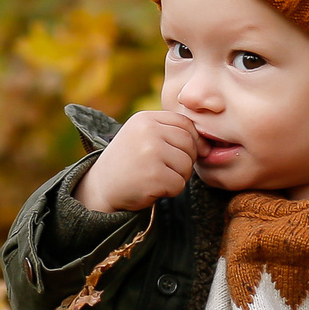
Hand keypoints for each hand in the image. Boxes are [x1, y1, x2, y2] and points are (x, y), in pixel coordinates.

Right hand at [74, 110, 200, 211]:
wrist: (101, 187)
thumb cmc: (129, 162)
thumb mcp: (143, 137)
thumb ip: (170, 133)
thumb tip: (207, 146)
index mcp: (146, 119)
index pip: (185, 124)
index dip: (191, 140)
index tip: (182, 154)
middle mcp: (148, 131)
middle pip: (189, 144)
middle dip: (185, 160)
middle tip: (166, 170)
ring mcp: (150, 153)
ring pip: (186, 165)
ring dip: (178, 177)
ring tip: (157, 178)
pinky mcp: (153, 176)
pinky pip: (179, 184)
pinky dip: (170, 191)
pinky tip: (153, 188)